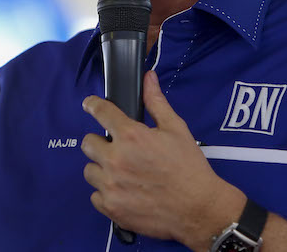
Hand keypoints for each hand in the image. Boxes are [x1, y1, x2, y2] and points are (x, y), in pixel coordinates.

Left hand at [81, 71, 245, 249]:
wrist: (198, 208)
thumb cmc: (189, 167)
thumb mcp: (176, 129)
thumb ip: (156, 102)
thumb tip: (147, 78)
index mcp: (131, 136)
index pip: (100, 112)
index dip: (93, 105)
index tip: (90, 105)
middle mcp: (115, 159)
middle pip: (87, 143)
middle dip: (99, 142)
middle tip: (116, 148)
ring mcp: (111, 185)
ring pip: (89, 170)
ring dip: (101, 168)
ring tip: (121, 172)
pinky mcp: (111, 208)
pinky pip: (95, 196)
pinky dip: (106, 192)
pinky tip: (123, 190)